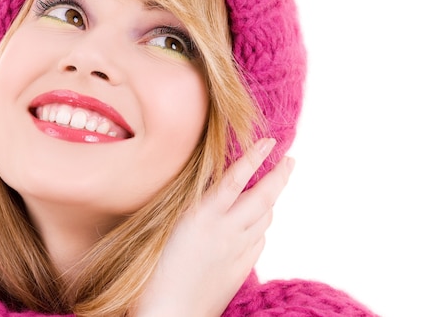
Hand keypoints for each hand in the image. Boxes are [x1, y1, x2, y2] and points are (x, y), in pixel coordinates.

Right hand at [136, 138, 293, 316]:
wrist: (168, 315)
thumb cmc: (153, 272)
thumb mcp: (165, 227)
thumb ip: (190, 205)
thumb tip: (209, 188)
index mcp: (202, 216)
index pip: (236, 179)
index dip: (254, 157)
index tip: (270, 142)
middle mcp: (225, 231)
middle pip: (264, 198)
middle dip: (280, 176)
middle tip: (290, 161)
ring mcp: (236, 251)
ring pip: (266, 219)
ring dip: (272, 200)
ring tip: (272, 188)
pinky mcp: (241, 269)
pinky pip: (259, 240)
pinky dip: (261, 226)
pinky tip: (255, 224)